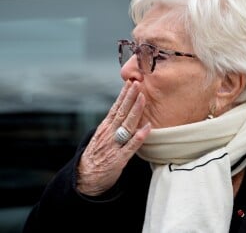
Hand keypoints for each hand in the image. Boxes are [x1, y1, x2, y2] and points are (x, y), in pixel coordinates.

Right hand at [76, 80, 150, 195]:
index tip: (131, 82)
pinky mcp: (119, 159)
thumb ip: (113, 124)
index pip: (116, 107)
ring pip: (126, 125)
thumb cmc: (97, 154)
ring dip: (135, 111)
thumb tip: (125, 111)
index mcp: (105, 127)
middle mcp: (109, 133)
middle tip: (137, 83)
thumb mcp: (102, 135)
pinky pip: (130, 147)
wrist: (85, 177)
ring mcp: (114, 145)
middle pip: (121, 112)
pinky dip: (138, 137)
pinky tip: (146, 128)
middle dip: (130, 97)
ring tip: (143, 98)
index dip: (124, 94)